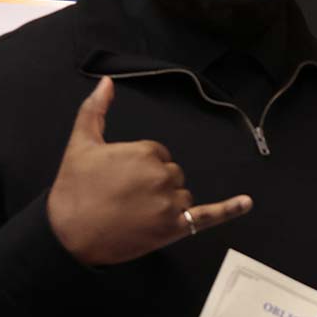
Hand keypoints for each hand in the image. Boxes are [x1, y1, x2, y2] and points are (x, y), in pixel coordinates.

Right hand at [47, 78, 251, 264]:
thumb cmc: (74, 189)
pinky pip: (209, 215)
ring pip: (183, 195)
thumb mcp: (81, 143)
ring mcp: (172, 203)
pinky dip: (230, 209)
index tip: (120, 179)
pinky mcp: (176, 227)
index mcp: (145, 151)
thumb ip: (95, 109)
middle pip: (172, 174)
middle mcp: (163, 175)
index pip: (158, 154)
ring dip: (167, 203)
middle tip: (124, 198)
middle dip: (154, 184)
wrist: (69, 234)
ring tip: (135, 213)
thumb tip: (107, 82)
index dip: (139, 167)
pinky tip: (247, 202)